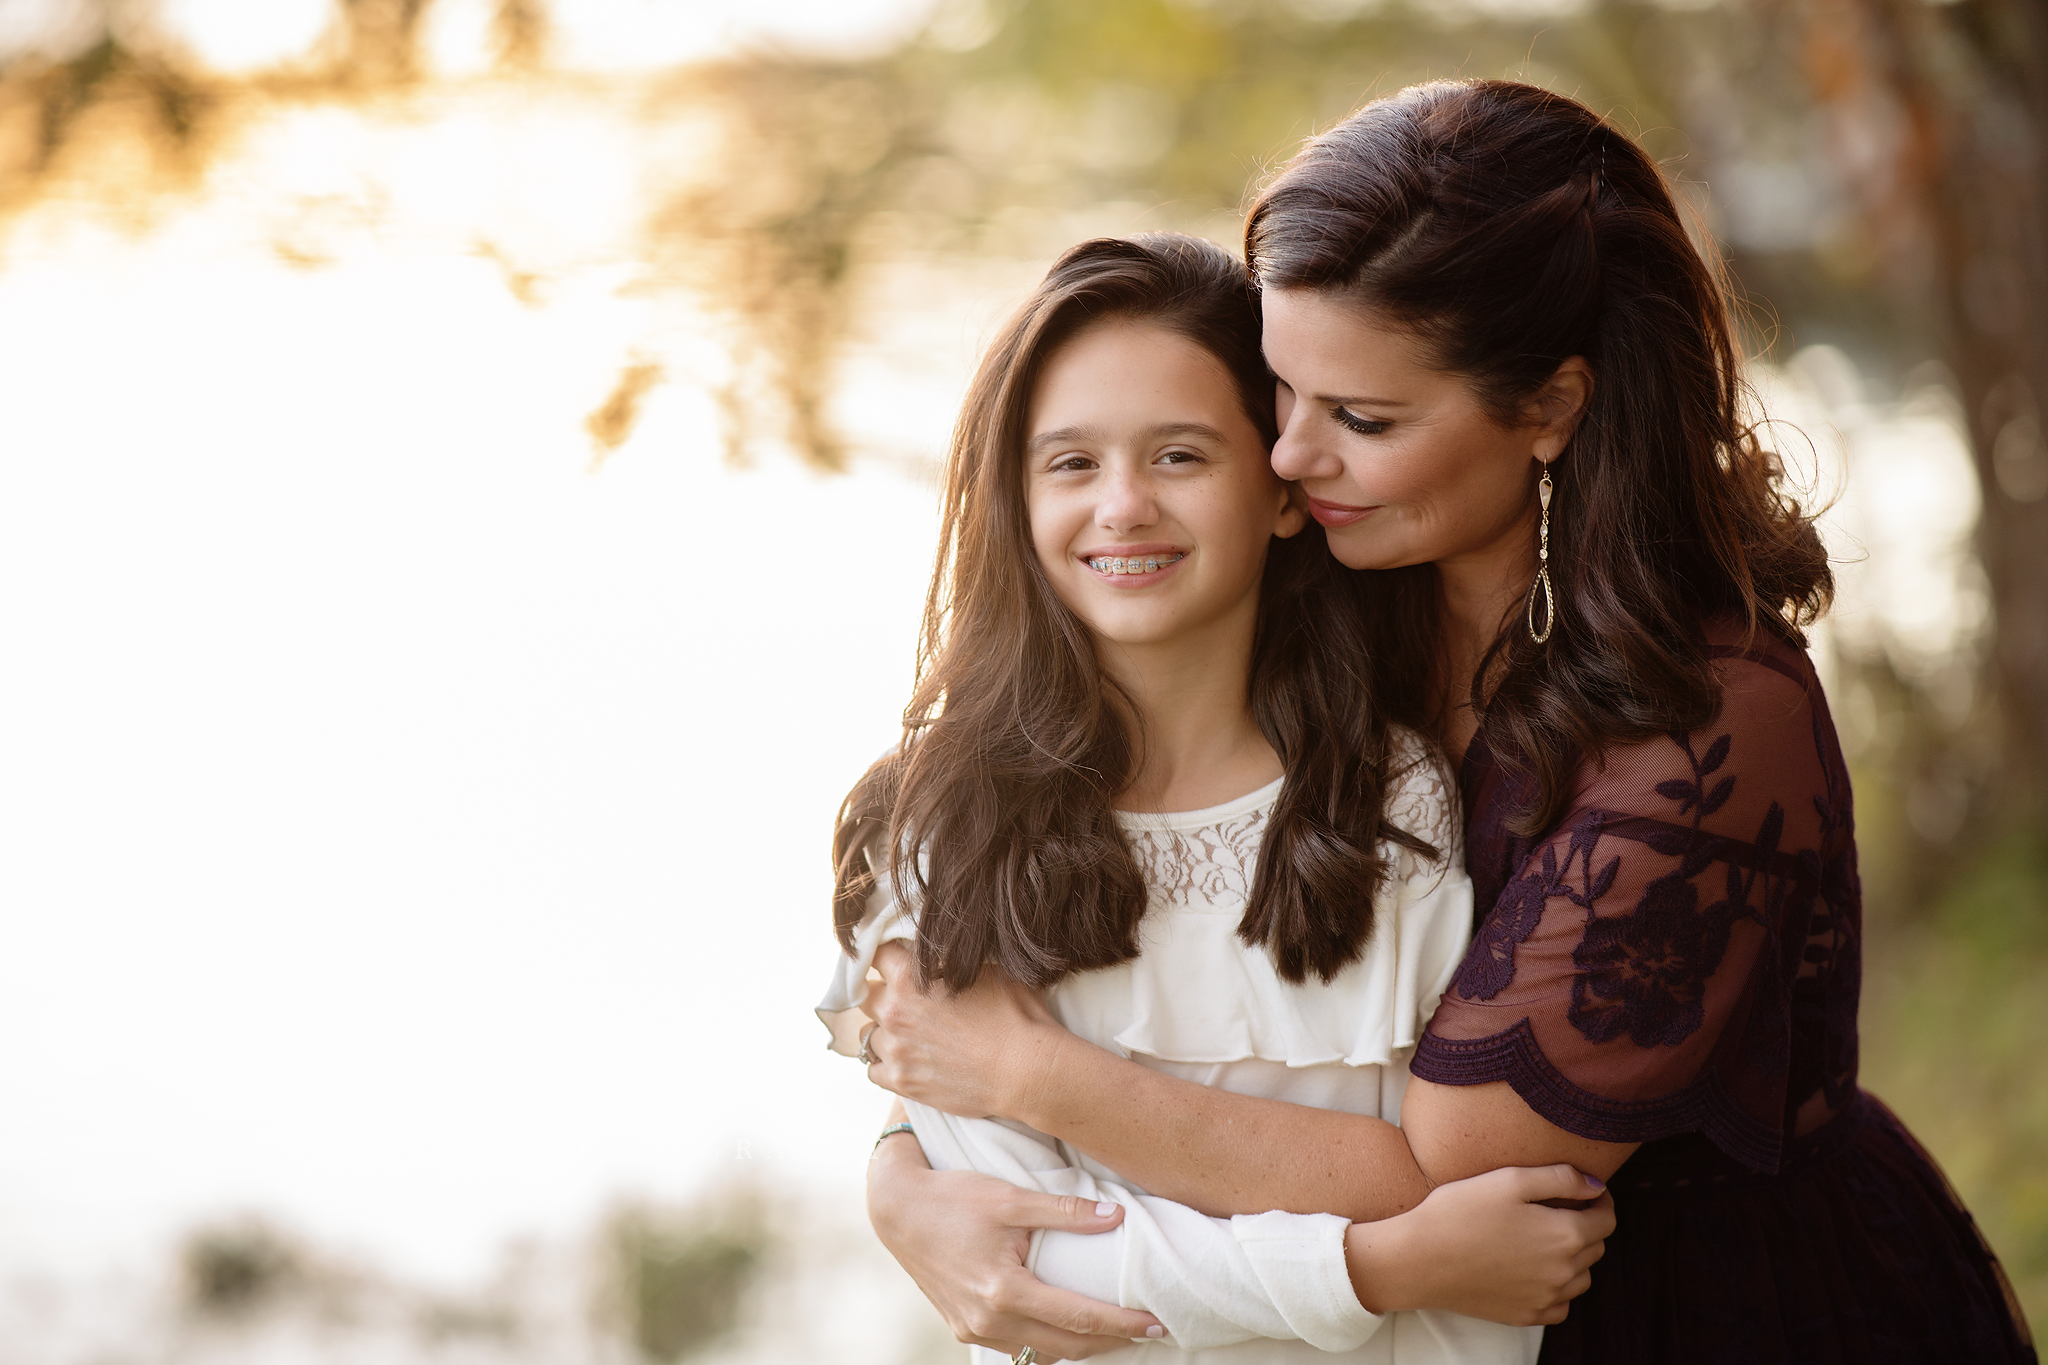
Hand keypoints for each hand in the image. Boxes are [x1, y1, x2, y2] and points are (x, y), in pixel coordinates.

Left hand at [864, 941, 1066, 1119]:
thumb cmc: (1015, 1016)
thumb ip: (950, 962)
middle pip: (865, 995)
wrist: (1026, 1071)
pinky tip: (906, 1060)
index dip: (884, 954)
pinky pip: (872, 1069)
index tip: (891, 959)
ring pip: (868, 1034)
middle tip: (906, 999)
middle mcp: (894, 1011)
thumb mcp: (987, 970)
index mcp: (910, 977)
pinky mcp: (902, 1082)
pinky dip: (884, 1064)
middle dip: (882, 993)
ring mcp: (896, 1050)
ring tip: (909, 1034)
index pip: (874, 953)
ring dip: (884, 1031)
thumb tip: (939, 958)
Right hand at [868, 1132, 1163, 1357]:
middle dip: (1111, 1343)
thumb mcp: (1010, 1197)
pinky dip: (1048, 1343)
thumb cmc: (953, 1196)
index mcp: (1004, 1290)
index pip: (1078, 1317)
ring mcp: (973, 1329)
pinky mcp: (964, 1327)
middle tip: (1151, 1332)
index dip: (1122, 1323)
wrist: (896, 1209)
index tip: (1157, 1323)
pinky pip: (1017, 1346)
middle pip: (1066, 1347)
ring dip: (1081, 1346)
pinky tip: (1067, 1328)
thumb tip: (1118, 1217)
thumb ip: (1065, 1211)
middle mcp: (989, 1320)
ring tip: (1116, 1331)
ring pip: (1041, 1353)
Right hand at [1344, 1164, 1612, 1324]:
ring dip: (1575, 1258)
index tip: (1585, 1191)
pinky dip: (1558, 1289)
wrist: (1419, 1258)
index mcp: (1565, 1234)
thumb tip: (1596, 1186)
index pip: (1606, 1219)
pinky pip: (1561, 1305)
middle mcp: (1563, 1271)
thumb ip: (1560, 1178)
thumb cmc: (1460, 1212)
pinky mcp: (1526, 1315)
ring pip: (1582, 1277)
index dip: (1600, 1200)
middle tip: (1557, 1209)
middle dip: (1585, 1225)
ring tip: (1544, 1238)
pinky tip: (1535, 1271)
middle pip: (1596, 1247)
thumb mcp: (1510, 1179)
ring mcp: (1546, 1297)